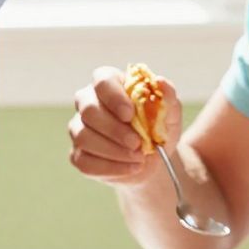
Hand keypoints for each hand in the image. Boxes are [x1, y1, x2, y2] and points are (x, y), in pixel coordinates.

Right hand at [69, 65, 182, 183]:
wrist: (153, 159)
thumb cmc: (158, 129)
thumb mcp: (170, 113)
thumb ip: (168, 96)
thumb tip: (161, 82)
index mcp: (109, 84)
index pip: (102, 80)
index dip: (114, 97)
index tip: (130, 115)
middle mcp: (88, 102)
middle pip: (88, 110)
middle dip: (114, 129)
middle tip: (137, 143)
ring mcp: (79, 129)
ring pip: (83, 137)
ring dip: (114, 151)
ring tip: (139, 158)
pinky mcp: (78, 155)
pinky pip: (85, 162)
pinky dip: (111, 168)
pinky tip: (131, 168)